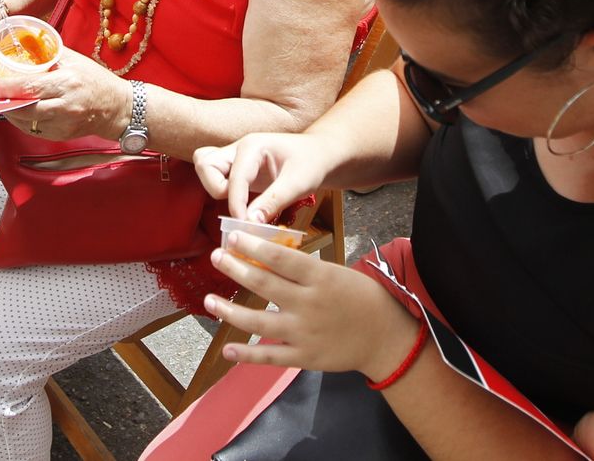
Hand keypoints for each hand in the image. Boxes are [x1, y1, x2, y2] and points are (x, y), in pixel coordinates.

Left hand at [0, 46, 130, 140]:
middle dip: (5, 103)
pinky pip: (36, 131)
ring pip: (28, 123)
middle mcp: (65, 105)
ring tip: (4, 104)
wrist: (118, 108)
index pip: (31, 87)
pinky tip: (21, 113)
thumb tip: (28, 46)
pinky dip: (25, 123)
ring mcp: (64, 123)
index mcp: (67, 82)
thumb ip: (52, 54)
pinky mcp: (63, 135)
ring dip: (12, 114)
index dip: (9, 87)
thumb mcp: (76, 61)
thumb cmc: (98, 81)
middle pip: (26, 109)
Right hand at [193, 131, 329, 221]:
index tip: (245, 224)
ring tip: (240, 202)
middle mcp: (239, 148)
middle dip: (216, 188)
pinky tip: (240, 201)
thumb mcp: (299, 183)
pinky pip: (213, 174)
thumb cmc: (312, 163)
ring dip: (215, 188)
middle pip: (205, 164)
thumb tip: (250, 223)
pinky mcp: (236, 168)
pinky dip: (219, 188)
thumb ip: (273, 201)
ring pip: (205, 166)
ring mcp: (235, 157)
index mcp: (253, 146)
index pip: (234, 177)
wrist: (319, 155)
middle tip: (240, 205)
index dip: (236, 204)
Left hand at [202, 236, 420, 381]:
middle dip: (235, 269)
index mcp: (318, 278)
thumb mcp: (336, 273)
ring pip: (258, 322)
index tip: (233, 236)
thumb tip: (264, 258)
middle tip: (216, 256)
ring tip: (210, 300)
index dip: (252, 247)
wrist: (384, 336)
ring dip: (230, 311)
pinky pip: (269, 357)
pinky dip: (245, 355)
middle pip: (263, 285)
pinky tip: (226, 350)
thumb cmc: (359, 297)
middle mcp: (308, 304)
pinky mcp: (303, 357)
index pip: (279, 258)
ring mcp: (304, 333)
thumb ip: (303, 269)